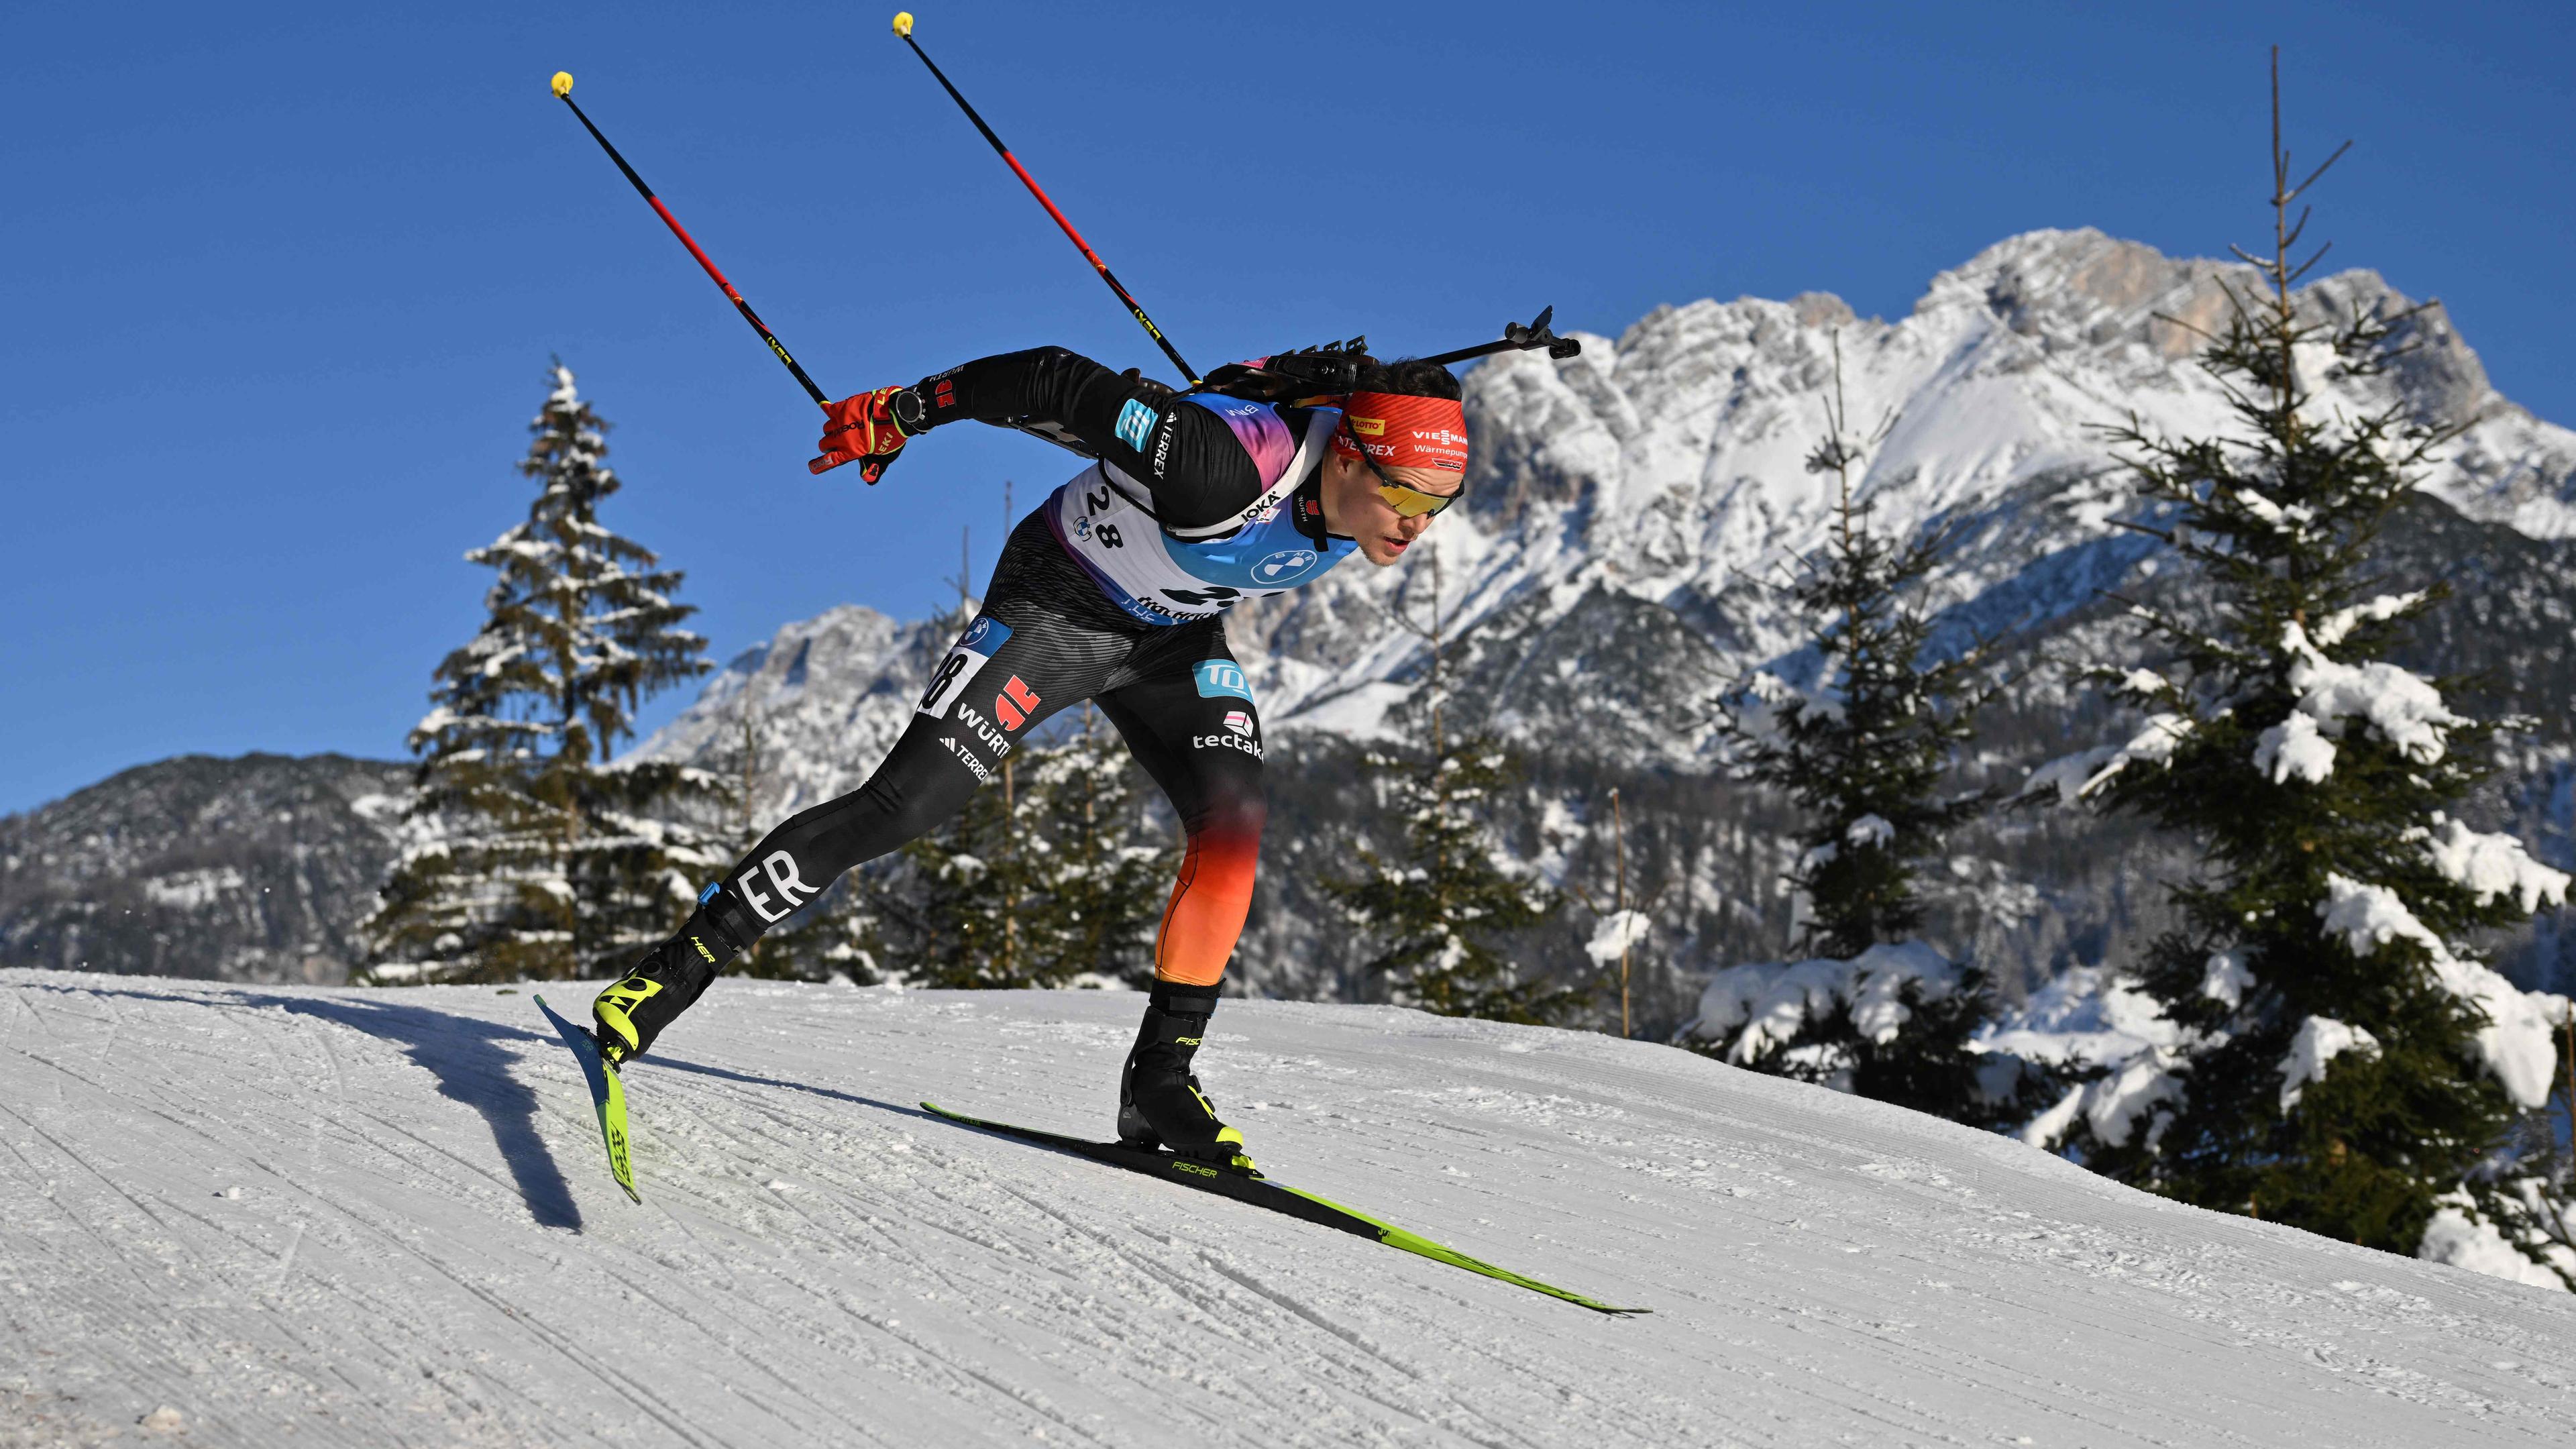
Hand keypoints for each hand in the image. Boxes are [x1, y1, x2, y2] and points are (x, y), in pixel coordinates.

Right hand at [810, 385, 924, 480]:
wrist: (891, 413)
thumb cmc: (890, 435)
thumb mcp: (884, 456)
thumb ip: (875, 468)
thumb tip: (867, 479)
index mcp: (850, 451)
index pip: (829, 460)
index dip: (819, 465)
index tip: (813, 467)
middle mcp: (841, 437)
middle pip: (824, 443)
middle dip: (829, 445)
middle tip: (837, 443)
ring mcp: (839, 421)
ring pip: (827, 427)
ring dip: (832, 429)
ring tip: (843, 426)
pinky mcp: (841, 407)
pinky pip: (828, 409)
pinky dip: (828, 410)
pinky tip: (828, 408)